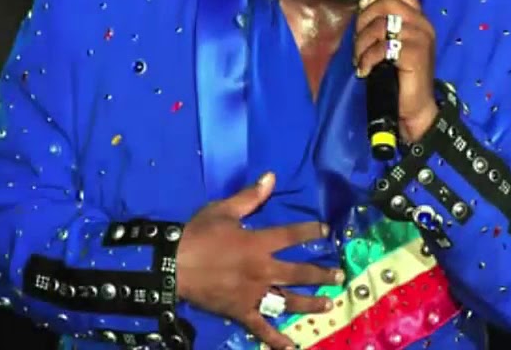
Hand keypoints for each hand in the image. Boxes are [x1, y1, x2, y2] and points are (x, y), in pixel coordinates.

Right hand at [175, 172, 344, 349]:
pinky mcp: (241, 312)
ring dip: (310, 303)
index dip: (311, 231)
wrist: (171, 266)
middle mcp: (262, 270)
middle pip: (298, 273)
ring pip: (288, 301)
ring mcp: (253, 294)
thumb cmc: (197, 235)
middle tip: (339, 276)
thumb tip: (271, 177)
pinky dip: (276, 339)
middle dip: (321, 274)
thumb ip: (250, 196)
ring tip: (328, 304)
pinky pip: (261, 328)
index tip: (326, 231)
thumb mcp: (223, 210)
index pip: (292, 235)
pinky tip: (291, 347)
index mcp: (258, 243)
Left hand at [354, 0, 439, 142]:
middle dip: (364, 20)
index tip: (364, 8)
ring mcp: (421, 38)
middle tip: (359, 42)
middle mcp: (422, 24)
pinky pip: (382, 47)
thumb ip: (384, 24)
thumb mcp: (393, 43)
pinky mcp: (415, 55)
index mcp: (418, 18)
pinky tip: (364, 70)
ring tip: (359, 59)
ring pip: (380, 25)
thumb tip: (361, 7)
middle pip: (386, 3)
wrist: (414, 107)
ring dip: (362, 43)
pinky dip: (367, 59)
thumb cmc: (400, 75)